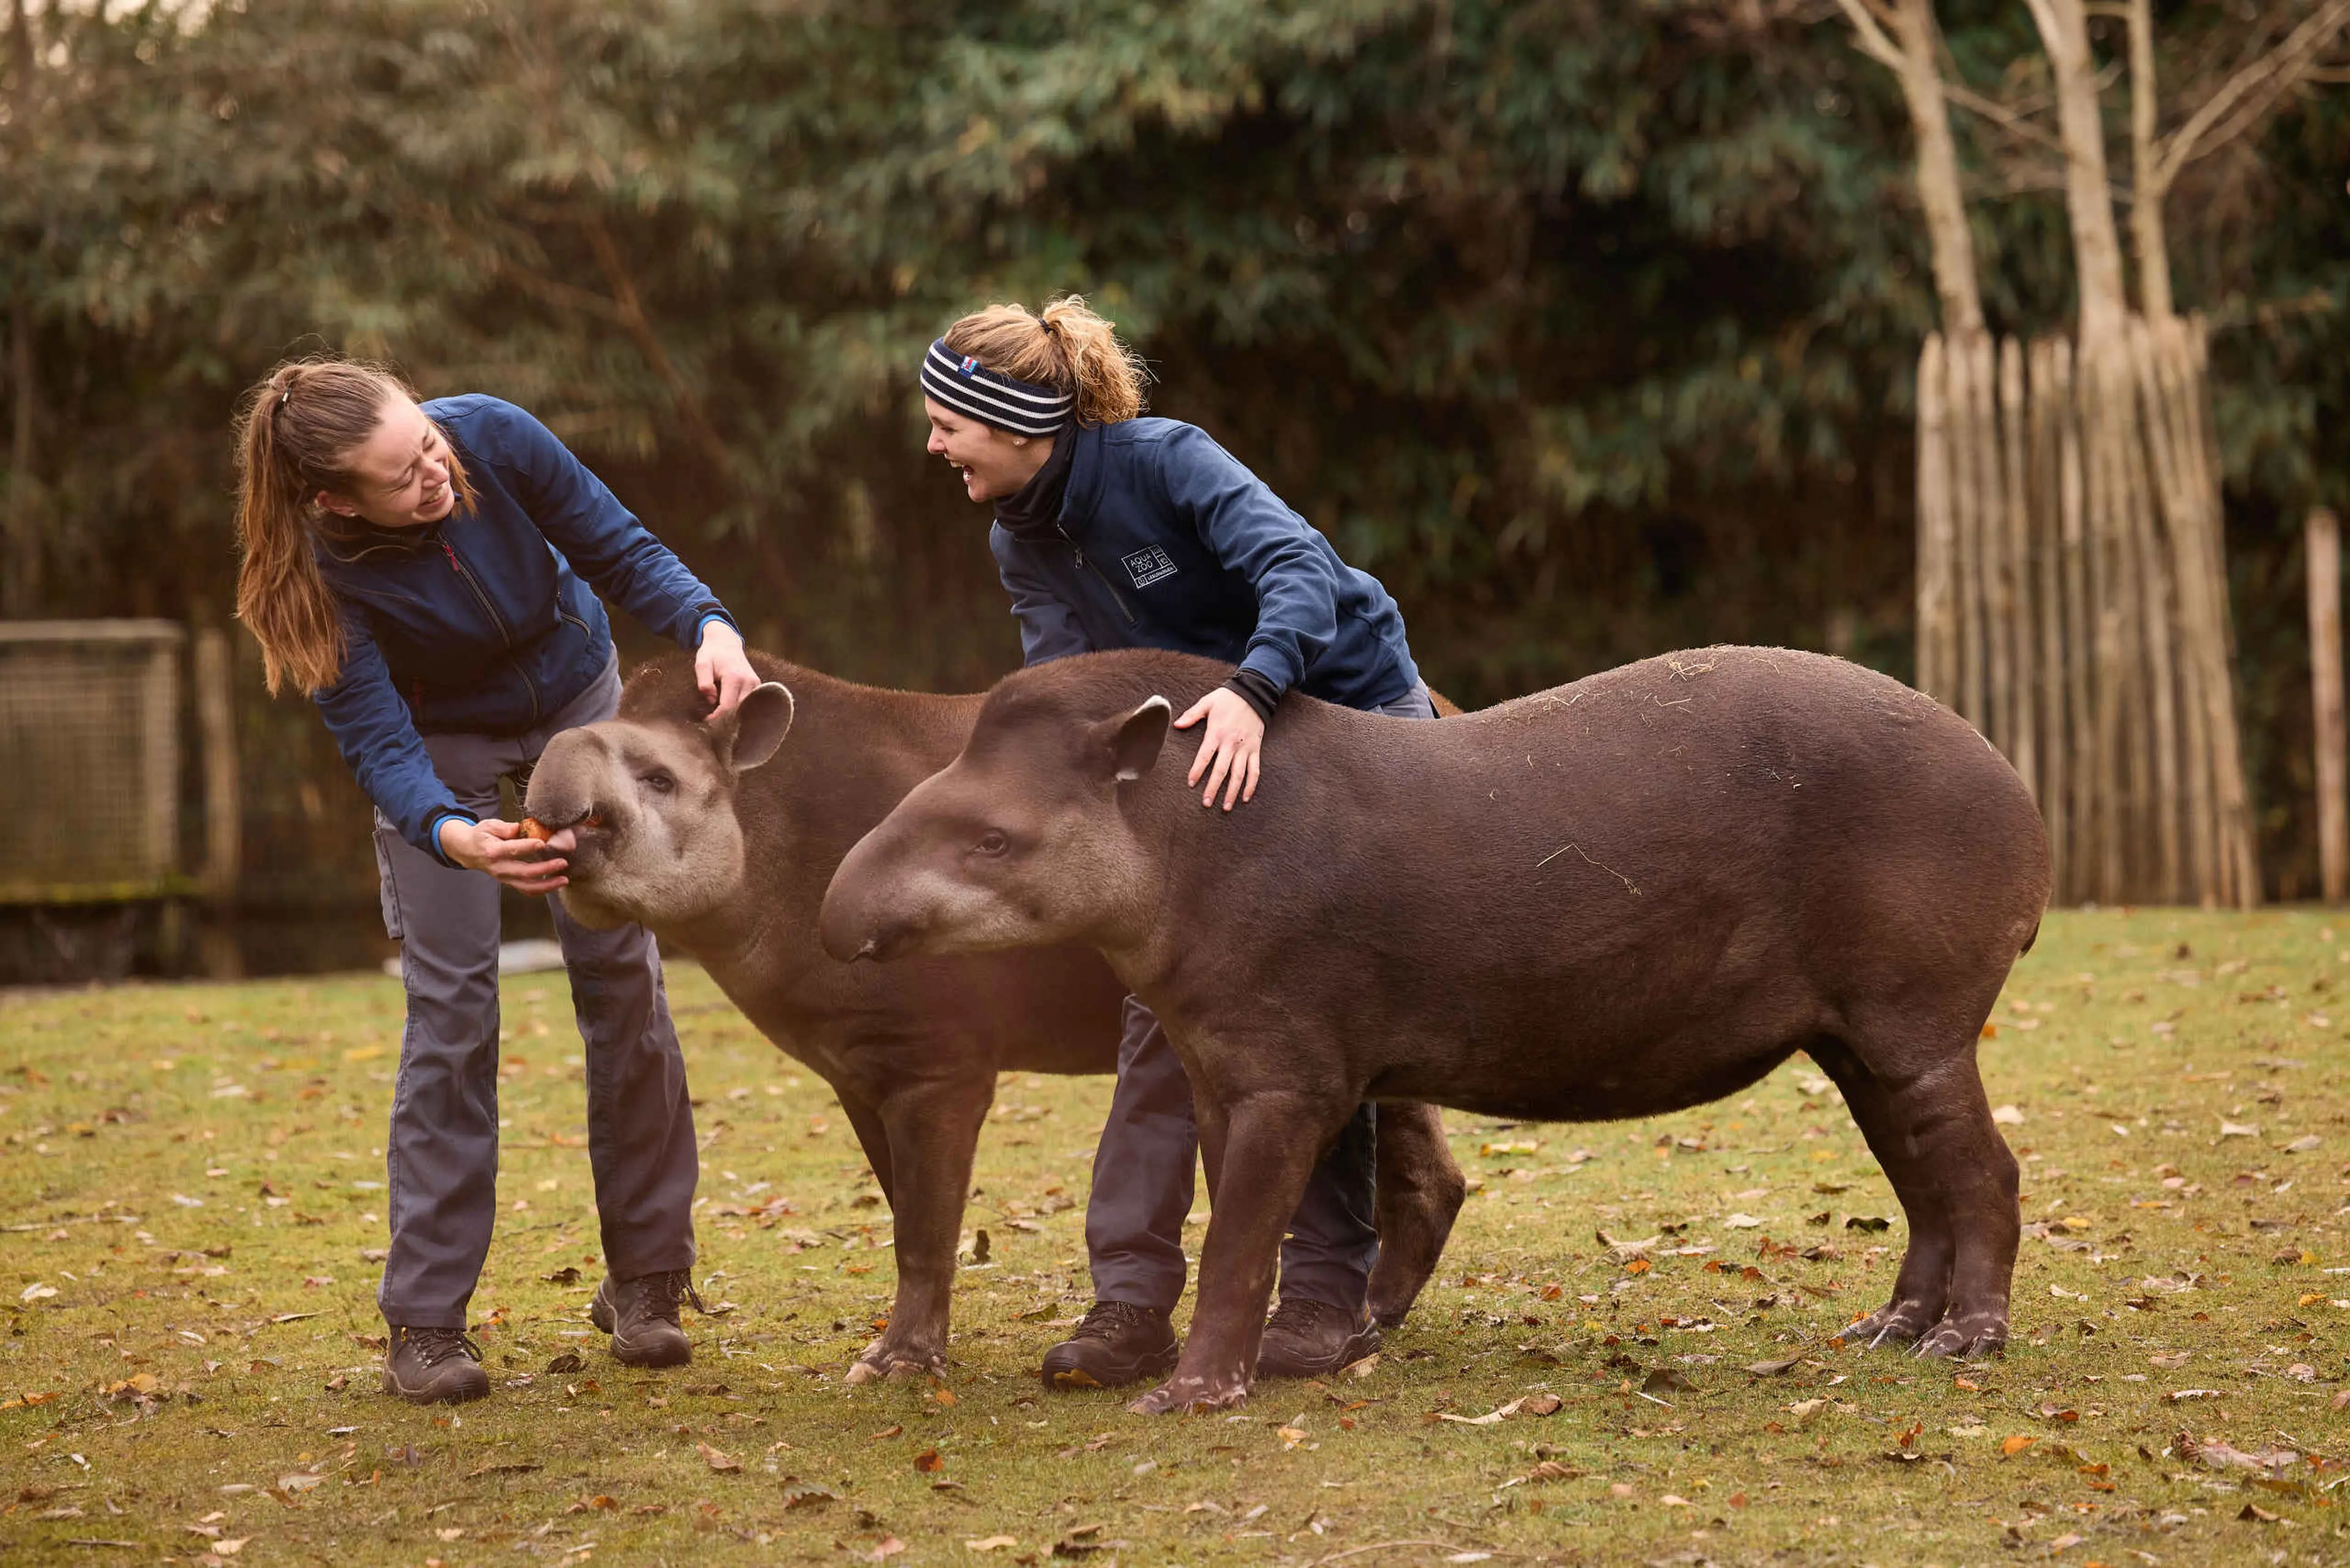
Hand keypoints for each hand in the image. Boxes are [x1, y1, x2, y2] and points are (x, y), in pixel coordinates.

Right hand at [439, 817, 569, 894]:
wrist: (468, 852)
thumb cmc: (481, 836)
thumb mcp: (489, 826)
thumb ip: (505, 828)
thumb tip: (519, 828)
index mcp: (492, 851)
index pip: (512, 850)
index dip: (527, 847)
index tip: (543, 843)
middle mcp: (498, 868)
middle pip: (523, 872)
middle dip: (545, 869)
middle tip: (562, 863)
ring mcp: (504, 878)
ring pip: (527, 886)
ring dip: (547, 885)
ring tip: (564, 880)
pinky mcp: (509, 882)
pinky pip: (526, 890)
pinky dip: (542, 890)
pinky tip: (555, 885)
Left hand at [696, 620, 759, 716]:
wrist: (726, 642)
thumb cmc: (712, 654)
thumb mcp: (701, 664)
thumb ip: (704, 682)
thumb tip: (711, 700)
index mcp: (734, 678)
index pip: (727, 707)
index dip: (717, 718)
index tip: (707, 721)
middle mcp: (748, 682)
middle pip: (739, 711)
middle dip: (725, 720)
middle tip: (713, 725)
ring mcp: (755, 684)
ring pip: (746, 709)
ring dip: (734, 716)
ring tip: (721, 719)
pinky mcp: (757, 686)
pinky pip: (751, 703)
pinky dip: (741, 710)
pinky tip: (731, 712)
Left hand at [1172, 687, 1264, 810]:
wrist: (1254, 693)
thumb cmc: (1228, 698)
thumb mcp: (1207, 702)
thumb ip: (1192, 715)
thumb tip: (1176, 725)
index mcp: (1217, 733)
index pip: (1205, 756)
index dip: (1197, 770)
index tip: (1191, 783)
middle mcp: (1231, 744)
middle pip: (1221, 770)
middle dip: (1213, 788)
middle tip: (1206, 803)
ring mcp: (1245, 748)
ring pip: (1239, 775)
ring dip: (1232, 792)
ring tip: (1226, 807)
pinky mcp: (1256, 750)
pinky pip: (1255, 771)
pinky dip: (1251, 785)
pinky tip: (1245, 797)